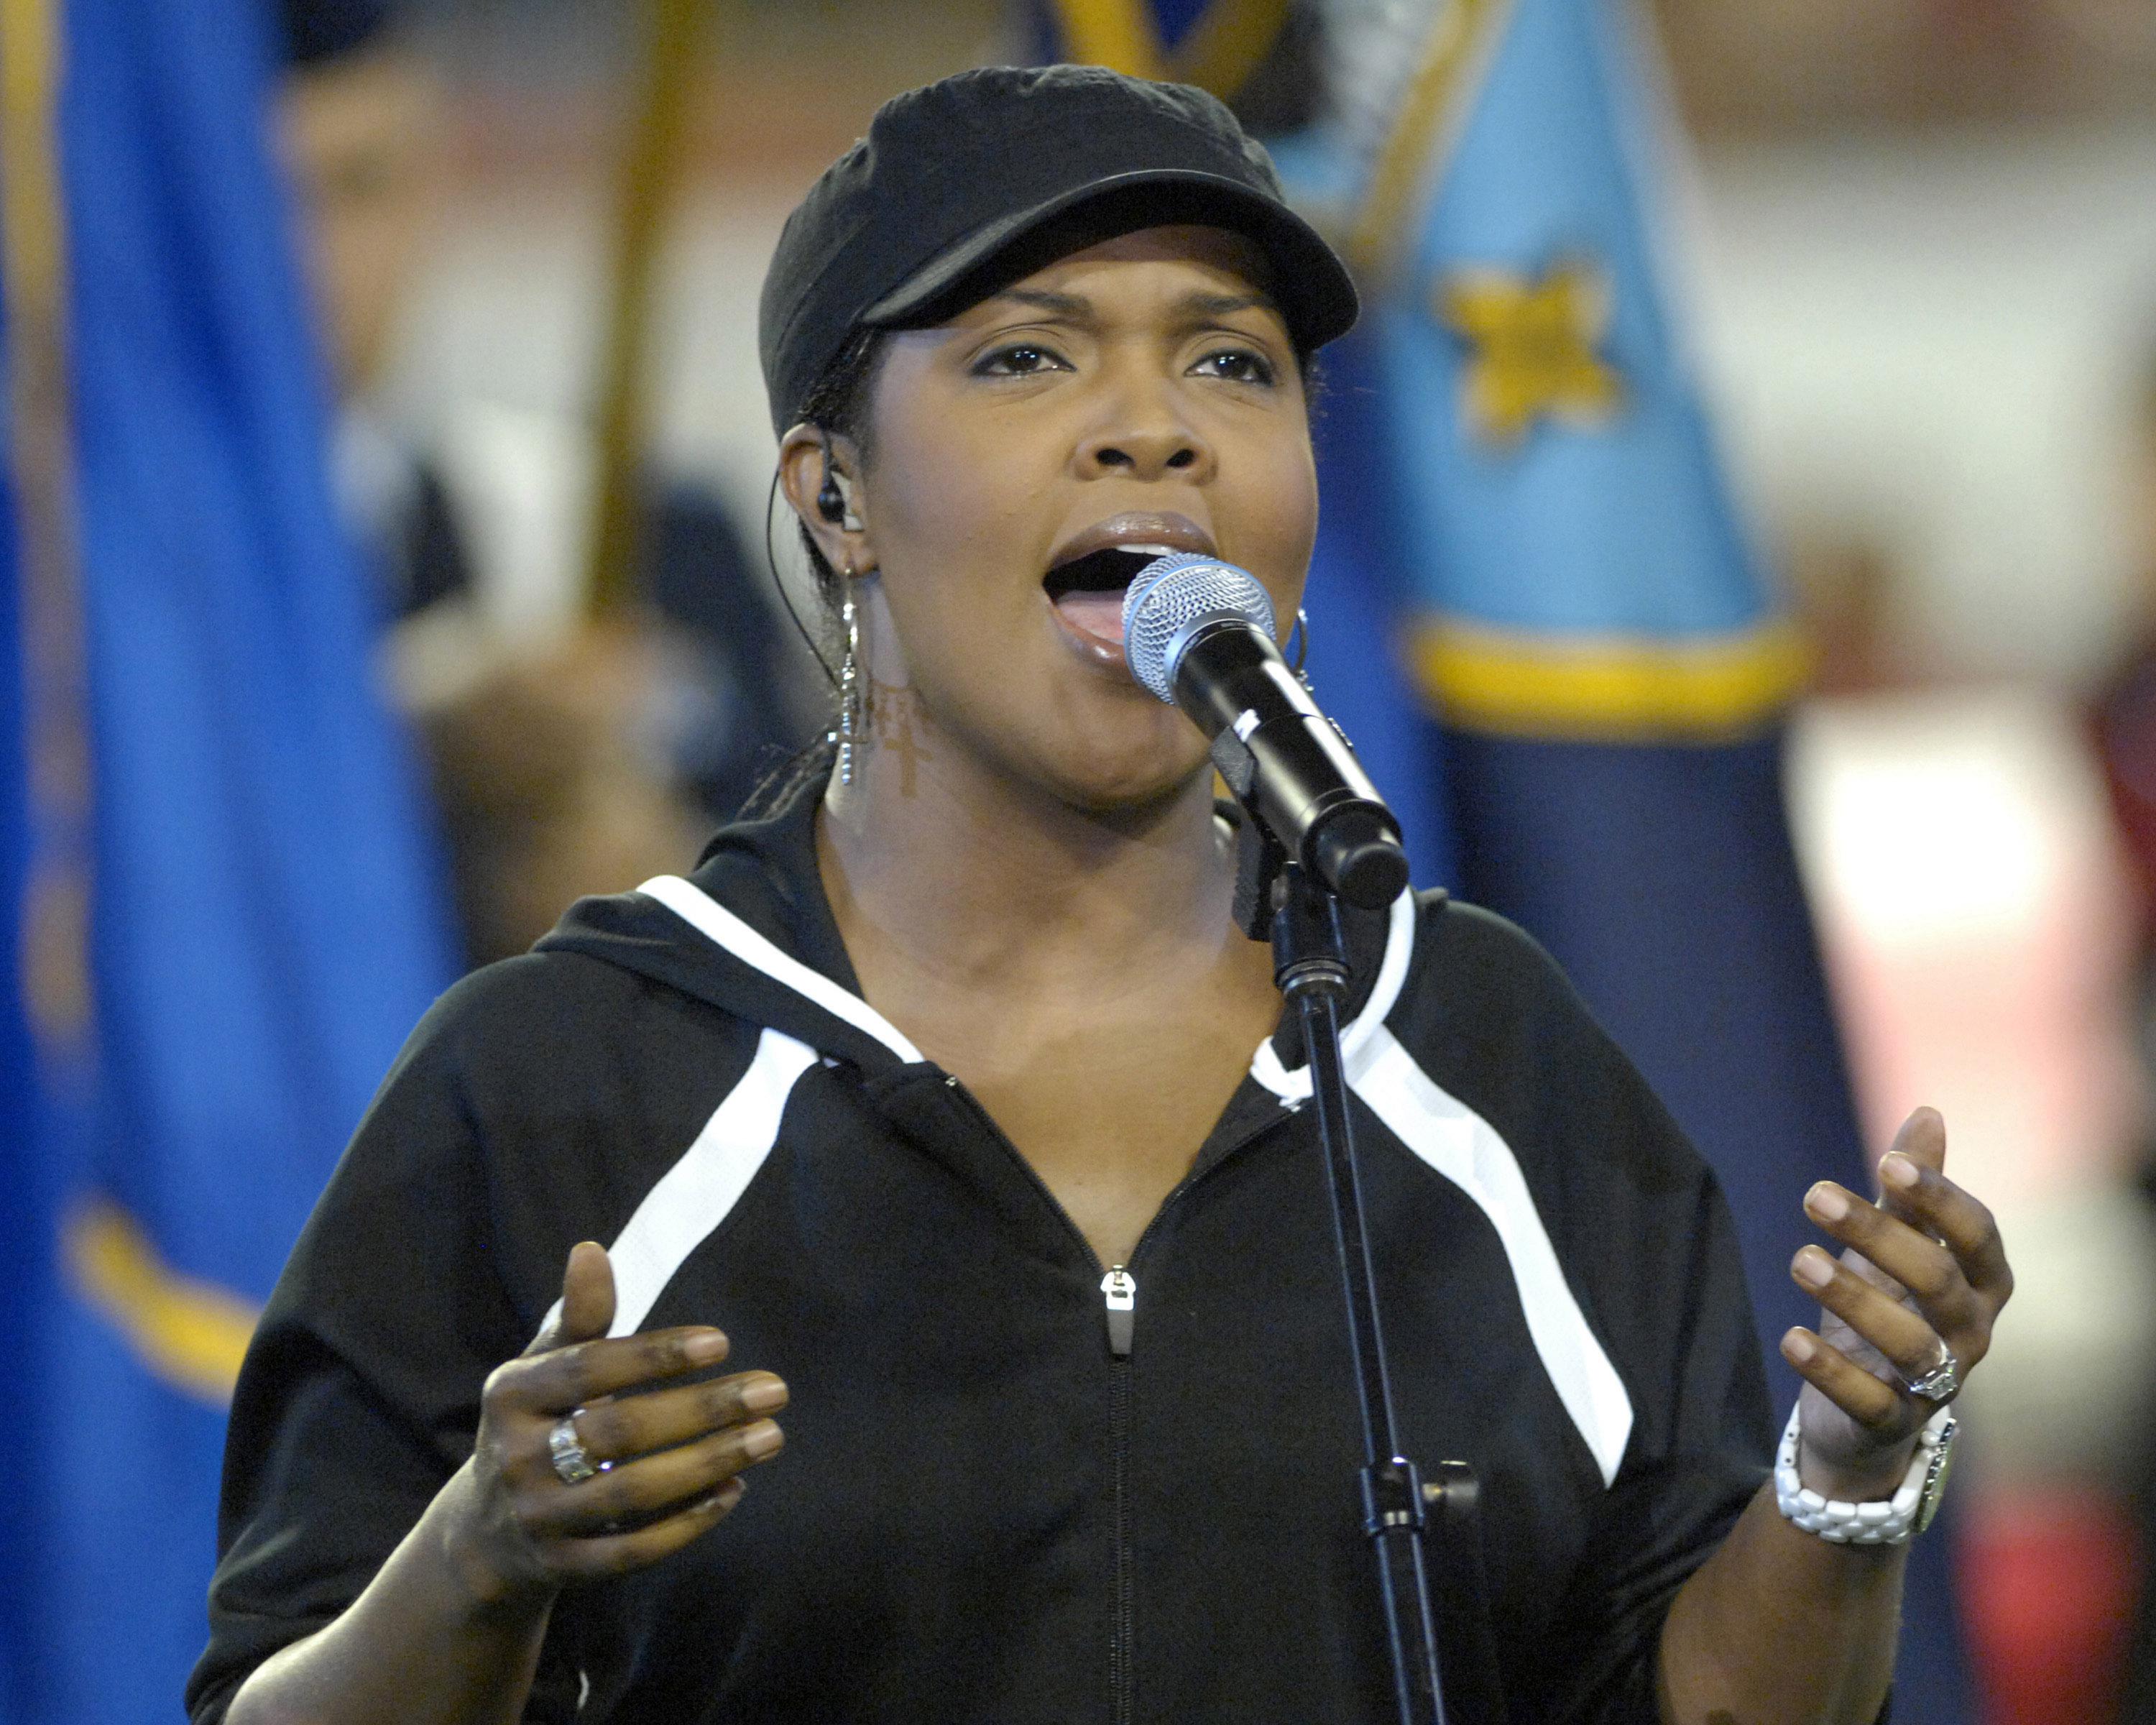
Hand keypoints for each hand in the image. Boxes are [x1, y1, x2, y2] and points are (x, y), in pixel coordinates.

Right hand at [441, 1241, 787, 1606]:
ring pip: (631, 1494)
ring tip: (769, 1436)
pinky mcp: (560, 1570)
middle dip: (703, 1411)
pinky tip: (734, 1490)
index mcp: (509, 1395)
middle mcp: (514, 1459)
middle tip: (774, 1390)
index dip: (654, 1355)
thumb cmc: (538, 1424)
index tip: (723, 1342)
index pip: (588, 1368)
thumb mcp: (545, 1368)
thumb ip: (579, 1317)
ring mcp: (536, 1520)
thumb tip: (590, 1250)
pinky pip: (631, 1552)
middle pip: (618, 1433)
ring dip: (709, 1464)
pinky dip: (687, 1523)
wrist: (487, 1532)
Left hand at [1779, 1108, 2012, 1498]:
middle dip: (1880, 1236)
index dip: (1938, 1198)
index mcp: (1980, 1282)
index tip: (1886, 1162)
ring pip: (1910, 1344)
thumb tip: (1929, 1113)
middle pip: (1939, 1281)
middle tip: (1814, 1195)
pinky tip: (1790, 1338)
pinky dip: (1831, 1371)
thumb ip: (1909, 1190)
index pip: (1976, 1234)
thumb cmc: (1887, 1307)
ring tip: (1799, 1260)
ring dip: (1853, 1298)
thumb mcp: (1893, 1245)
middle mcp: (1970, 1333)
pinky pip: (1872, 1403)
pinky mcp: (1893, 1423)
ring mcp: (1937, 1383)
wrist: (1861, 1411)